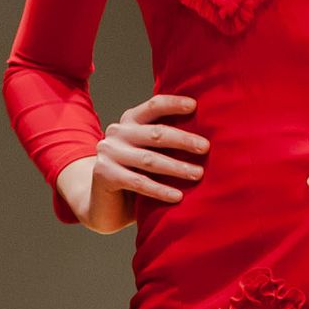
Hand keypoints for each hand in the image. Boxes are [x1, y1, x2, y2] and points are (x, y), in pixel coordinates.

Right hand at [59, 93, 209, 232]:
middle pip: (155, 133)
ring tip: (198, 173)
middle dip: (183, 140)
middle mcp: (117, 133)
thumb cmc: (136, 177)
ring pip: (149, 159)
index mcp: (130, 121)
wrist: (102, 204)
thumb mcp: (150, 154)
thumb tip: (204, 140)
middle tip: (205, 147)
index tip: (195, 106)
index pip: (153, 106)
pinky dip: (160, 190)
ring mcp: (109, 152)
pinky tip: (178, 196)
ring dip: (177, 167)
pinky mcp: (105, 174)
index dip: (173, 104)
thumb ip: (166, 143)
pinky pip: (139, 182)